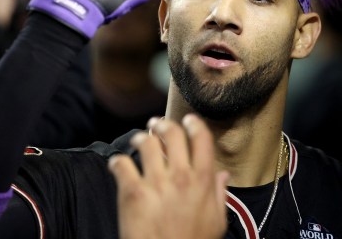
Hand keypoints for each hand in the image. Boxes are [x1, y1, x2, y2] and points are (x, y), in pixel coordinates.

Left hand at [109, 115, 228, 238]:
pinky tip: (119, 165)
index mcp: (203, 181)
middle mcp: (180, 176)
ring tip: (138, 141)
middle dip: (163, 125)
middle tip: (156, 125)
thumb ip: (220, 194)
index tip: (187, 120)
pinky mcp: (132, 193)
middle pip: (172, 133)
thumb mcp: (217, 222)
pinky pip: (122, 164)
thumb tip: (223, 176)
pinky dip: (118, 161)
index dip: (193, 123)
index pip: (201, 138)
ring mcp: (155, 183)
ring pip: (146, 143)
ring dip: (141, 139)